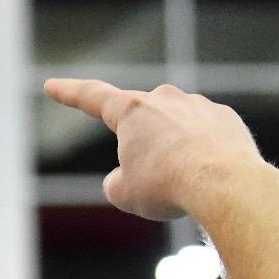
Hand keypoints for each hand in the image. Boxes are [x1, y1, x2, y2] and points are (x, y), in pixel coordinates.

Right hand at [43, 78, 272, 221]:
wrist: (225, 184)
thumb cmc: (168, 186)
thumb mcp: (125, 193)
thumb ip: (117, 181)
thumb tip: (128, 175)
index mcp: (131, 111)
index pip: (91, 97)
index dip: (68, 93)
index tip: (52, 85)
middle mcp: (164, 98)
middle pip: (141, 123)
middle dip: (141, 149)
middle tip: (152, 181)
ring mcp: (198, 105)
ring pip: (176, 132)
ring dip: (174, 154)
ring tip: (185, 184)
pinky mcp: (226, 119)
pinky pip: (206, 138)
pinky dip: (203, 156)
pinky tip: (209, 177)